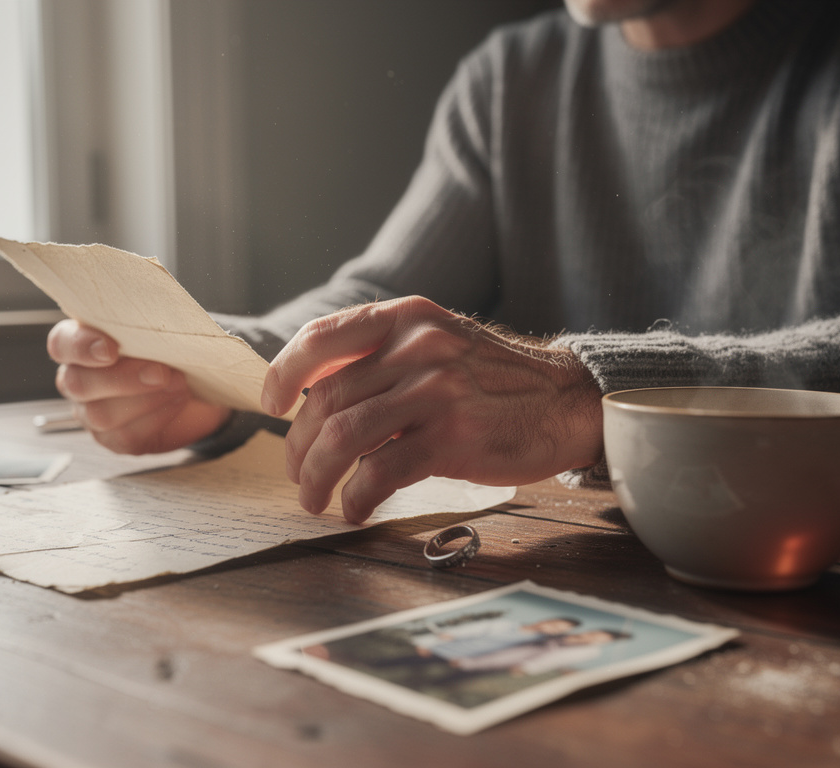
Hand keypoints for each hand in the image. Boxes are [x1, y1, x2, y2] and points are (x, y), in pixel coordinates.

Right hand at [48, 319, 229, 453]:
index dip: (81, 347)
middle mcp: (78, 379)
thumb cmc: (172, 351)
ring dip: (145, 399)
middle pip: (77, 384)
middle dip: (122, 379)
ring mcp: (91, 413)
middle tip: (161, 372)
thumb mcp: (162, 332)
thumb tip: (161, 325)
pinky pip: (124, 436)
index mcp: (81, 344)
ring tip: (178, 385)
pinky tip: (176, 402)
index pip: (61, 344)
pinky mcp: (114, 439)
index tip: (111, 349)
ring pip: (99, 415)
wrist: (196, 385)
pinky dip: (156, 418)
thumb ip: (148, 327)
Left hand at [261, 296, 602, 522]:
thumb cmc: (494, 380)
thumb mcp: (439, 343)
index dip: (284, 373)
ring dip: (316, 475)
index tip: (272, 405)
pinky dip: (356, 496)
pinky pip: (380, 471)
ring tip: (314, 497)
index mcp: (407, 318)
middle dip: (299, 443)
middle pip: (327, 398)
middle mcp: (418, 349)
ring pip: (343, 436)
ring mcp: (436, 393)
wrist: (567, 401)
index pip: (323, 337)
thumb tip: (313, 392)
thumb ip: (383, 357)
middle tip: (297, 472)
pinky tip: (356, 508)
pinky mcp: (452, 439)